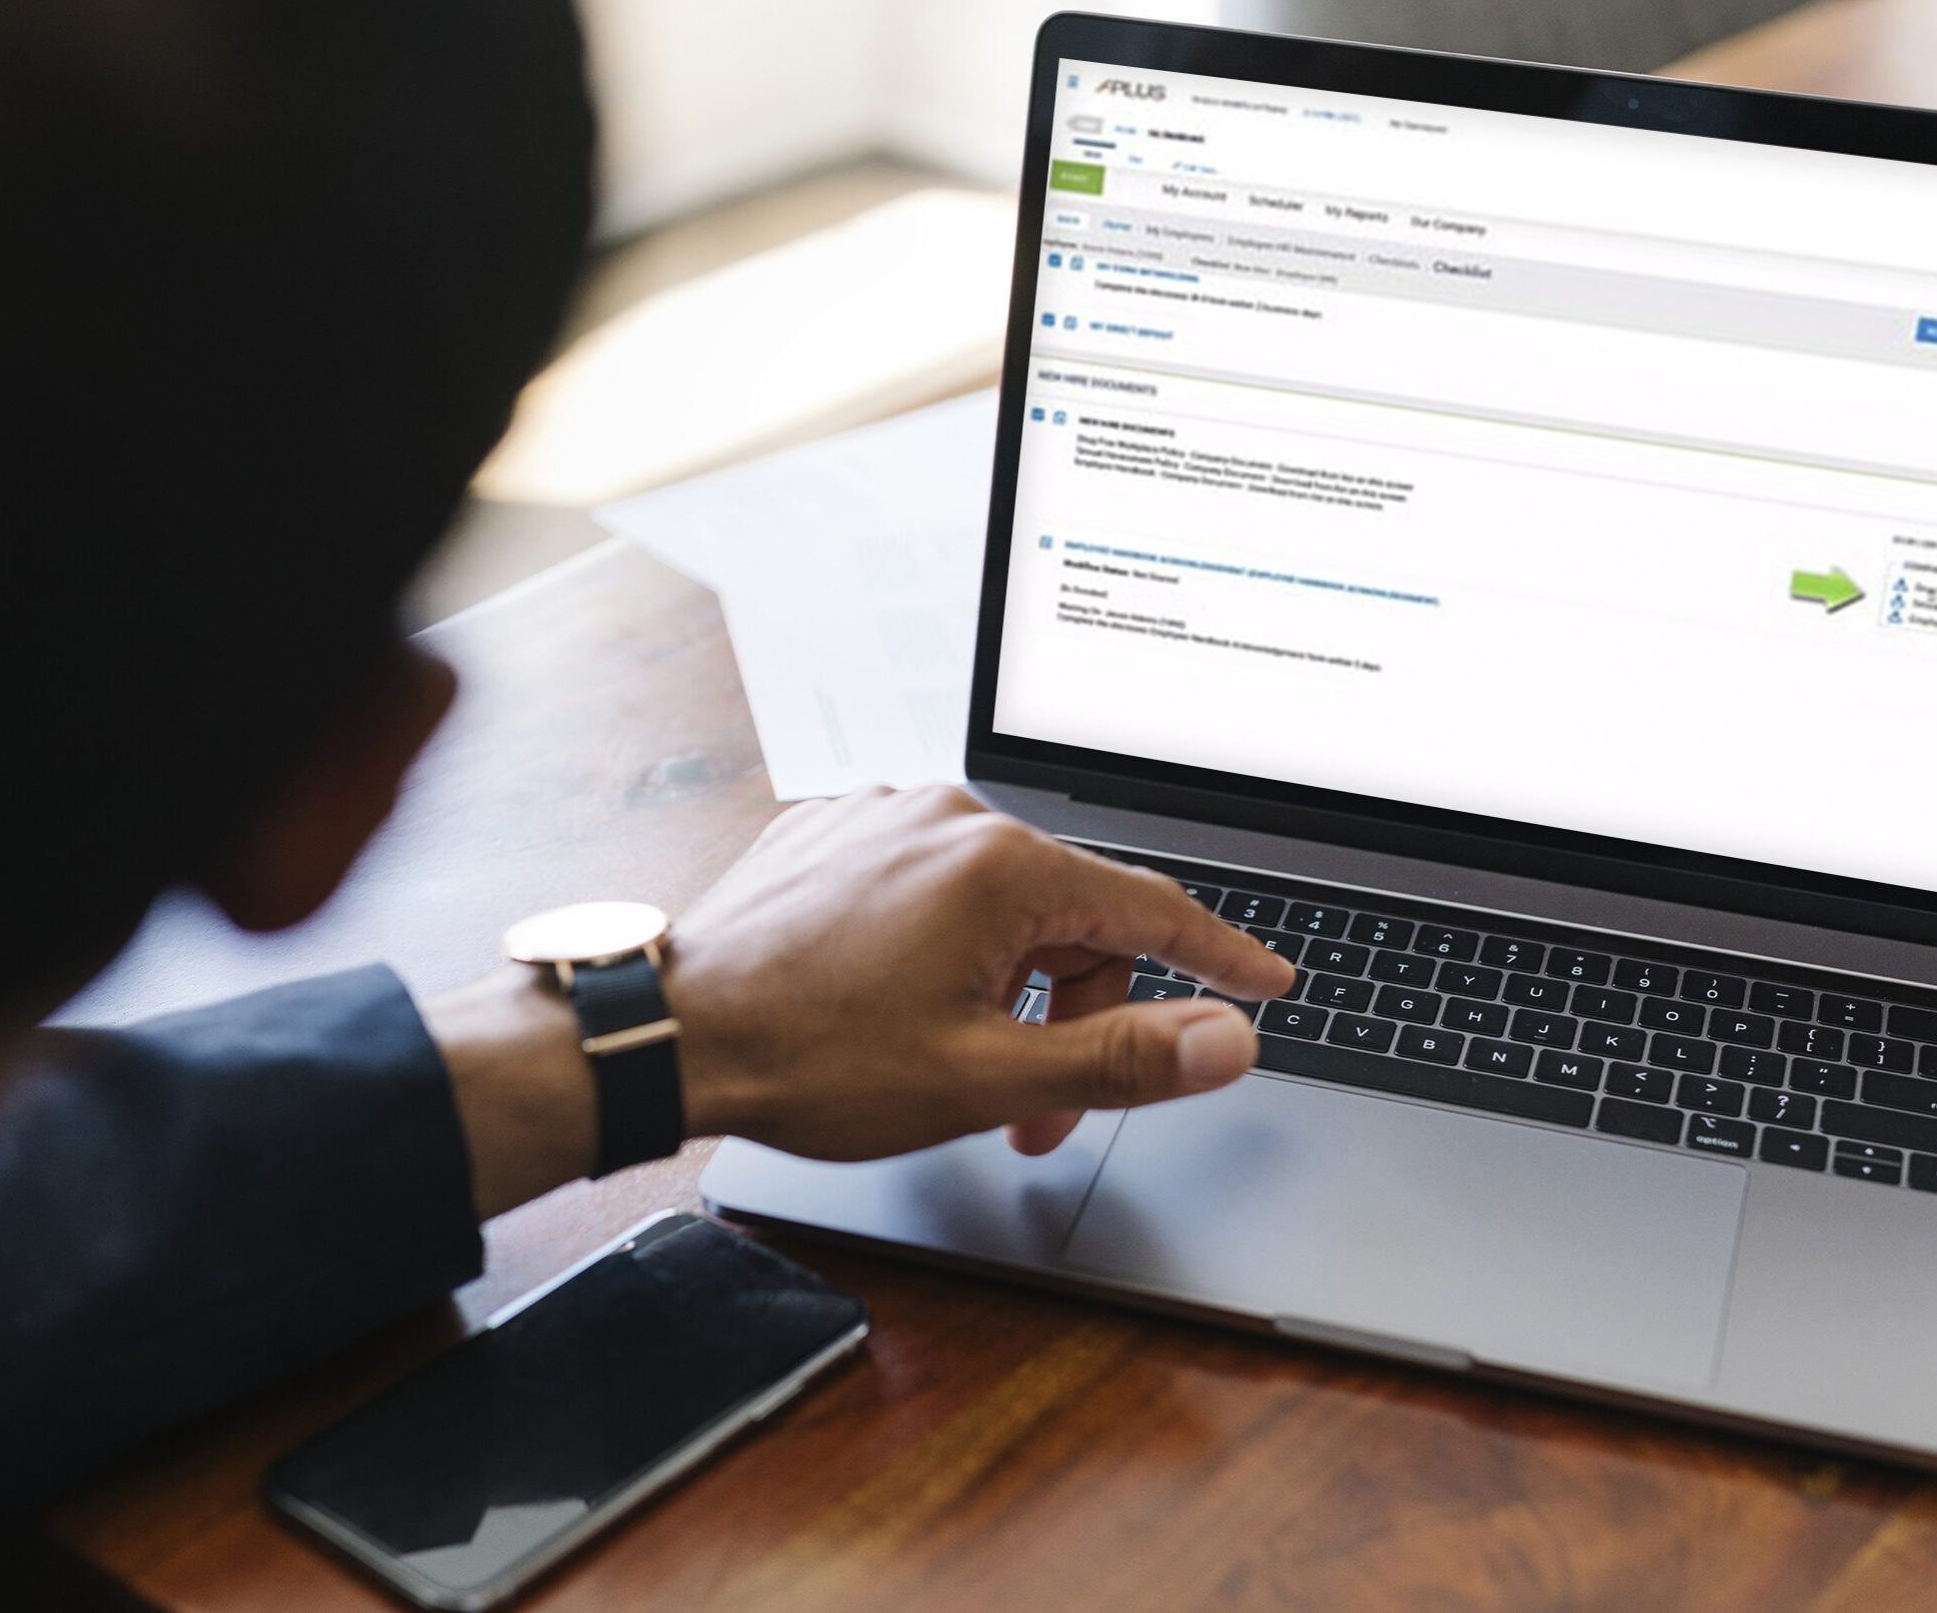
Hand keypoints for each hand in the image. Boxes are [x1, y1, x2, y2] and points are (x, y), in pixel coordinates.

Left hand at [667, 786, 1293, 1160]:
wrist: (667, 1033)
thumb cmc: (809, 1056)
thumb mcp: (984, 1076)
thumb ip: (1121, 1058)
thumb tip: (1226, 1041)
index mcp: (1000, 865)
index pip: (1150, 910)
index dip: (1218, 957)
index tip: (1268, 980)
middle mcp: (948, 817)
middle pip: (1069, 919)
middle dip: (1072, 1022)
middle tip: (1037, 1119)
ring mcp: (885, 816)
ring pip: (998, 908)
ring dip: (1006, 996)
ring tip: (959, 1076)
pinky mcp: (836, 833)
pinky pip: (929, 888)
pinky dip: (943, 953)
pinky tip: (900, 1011)